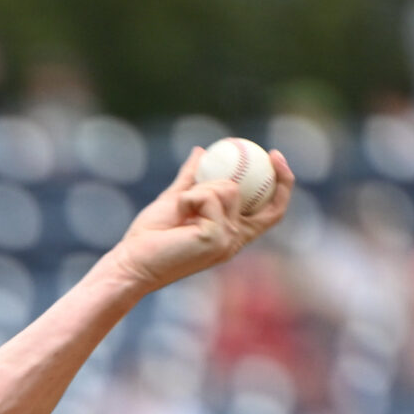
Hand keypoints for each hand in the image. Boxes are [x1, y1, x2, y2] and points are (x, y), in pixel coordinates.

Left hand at [105, 144, 293, 295]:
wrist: (131, 262)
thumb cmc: (149, 238)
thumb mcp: (176, 200)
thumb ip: (191, 179)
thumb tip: (202, 152)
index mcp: (231, 234)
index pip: (271, 211)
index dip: (282, 185)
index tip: (275, 158)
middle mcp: (234, 240)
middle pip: (262, 200)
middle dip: (276, 175)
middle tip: (270, 151)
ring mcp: (227, 241)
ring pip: (229, 189)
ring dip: (202, 187)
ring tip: (182, 204)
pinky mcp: (215, 238)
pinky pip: (209, 197)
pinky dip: (191, 196)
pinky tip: (178, 211)